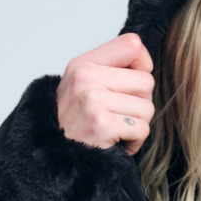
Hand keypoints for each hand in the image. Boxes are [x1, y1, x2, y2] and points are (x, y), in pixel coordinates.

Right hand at [56, 33, 154, 154]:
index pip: (132, 44)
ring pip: (147, 108)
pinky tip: (116, 143)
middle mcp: (85, 78)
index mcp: (83, 64)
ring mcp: (92, 100)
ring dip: (138, 125)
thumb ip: (109, 71)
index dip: (143, 64)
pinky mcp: (101, 124)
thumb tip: (145, 63)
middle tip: (120, 116)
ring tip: (116, 131)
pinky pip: (142, 129)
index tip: (133, 84)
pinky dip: (135, 142)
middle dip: (141, 104)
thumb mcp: (82, 87)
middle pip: (146, 82)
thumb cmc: (74, 124)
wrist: (53, 156)